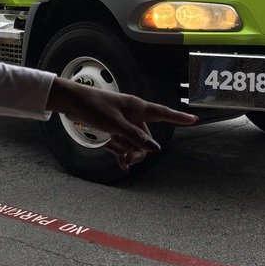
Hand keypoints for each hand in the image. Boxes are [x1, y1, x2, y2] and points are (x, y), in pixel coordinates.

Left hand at [46, 77, 196, 170]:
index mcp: (137, 108)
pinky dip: (122, 152)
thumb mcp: (115, 124)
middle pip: (146, 137)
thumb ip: (135, 137)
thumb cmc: (94, 106)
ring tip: (119, 161)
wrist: (71, 102)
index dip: (179, 117)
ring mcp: (123, 121)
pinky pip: (123, 143)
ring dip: (128, 153)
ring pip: (134, 142)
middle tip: (127, 161)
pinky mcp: (113, 127)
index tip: (193, 119)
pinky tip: (120, 164)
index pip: (163, 113)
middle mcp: (133, 114)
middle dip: (140, 151)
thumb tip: (154, 149)